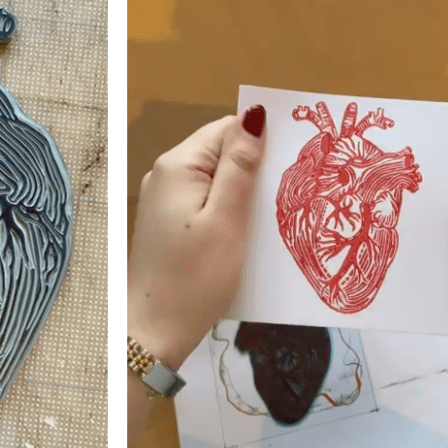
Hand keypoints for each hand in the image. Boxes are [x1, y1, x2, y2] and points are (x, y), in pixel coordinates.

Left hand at [128, 106, 266, 369]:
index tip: (293, 163)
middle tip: (288, 196)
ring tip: (273, 216)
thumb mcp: (226, 220)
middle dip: (254, 168)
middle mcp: (165, 175)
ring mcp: (163, 201)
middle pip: (220, 153)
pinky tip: (247, 232)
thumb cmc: (195, 279)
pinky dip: (228, 211)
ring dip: (244, 193)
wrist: (155, 333)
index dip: (260, 140)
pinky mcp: (168, 224)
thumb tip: (255, 114)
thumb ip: (240, 166)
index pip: (227, 129)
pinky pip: (205, 203)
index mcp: (178, 166)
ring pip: (215, 180)